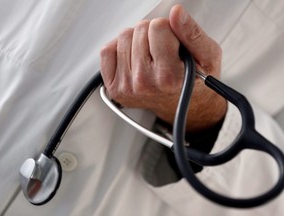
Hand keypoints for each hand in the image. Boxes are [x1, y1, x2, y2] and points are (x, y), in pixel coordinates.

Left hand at [100, 4, 226, 131]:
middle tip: (163, 52)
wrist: (185, 107)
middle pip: (140, 30)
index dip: (169, 30)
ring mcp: (127, 87)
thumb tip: (176, 13)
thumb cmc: (194, 83)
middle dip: (153, 35)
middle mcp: (144, 83)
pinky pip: (107, 51)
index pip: (158, 26)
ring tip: (151, 57)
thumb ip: (192, 33)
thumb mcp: (207, 57)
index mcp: (168, 77)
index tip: (173, 44)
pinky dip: (120, 49)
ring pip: (124, 37)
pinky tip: (135, 59)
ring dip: (138, 41)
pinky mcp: (115, 88)